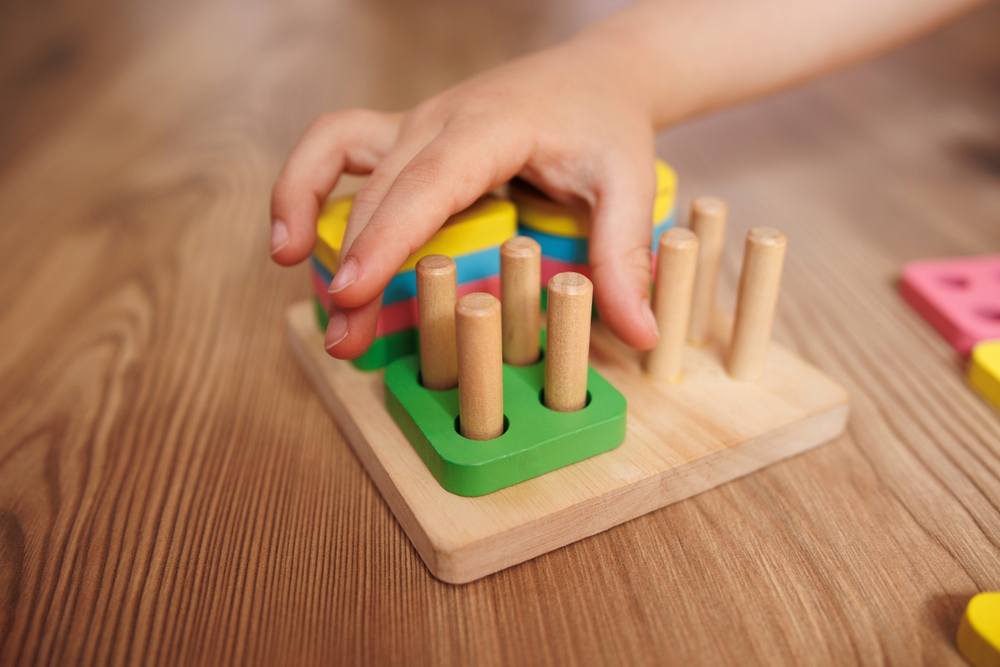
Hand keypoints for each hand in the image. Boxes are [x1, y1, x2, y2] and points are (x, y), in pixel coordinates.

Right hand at [270, 36, 661, 358]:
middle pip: (379, 190)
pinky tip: (299, 232)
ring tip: (287, 265)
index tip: (354, 291)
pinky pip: (339, 147)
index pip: (428, 183)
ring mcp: (415, 122)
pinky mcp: (406, 136)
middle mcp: (440, 119)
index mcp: (491, 127)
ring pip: (336, 153)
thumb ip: (624, 257)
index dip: (386, 239)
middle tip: (344, 338)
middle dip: (352, 265)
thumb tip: (639, 333)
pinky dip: (308, 182)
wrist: (596, 74)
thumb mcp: (629, 187)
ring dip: (303, 207)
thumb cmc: (608, 126)